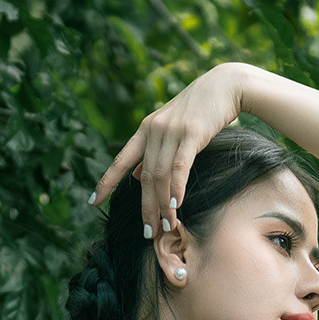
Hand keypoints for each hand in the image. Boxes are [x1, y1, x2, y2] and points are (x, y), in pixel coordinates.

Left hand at [90, 63, 246, 234]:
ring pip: (161, 175)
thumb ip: (154, 151)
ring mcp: (171, 131)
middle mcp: (153, 130)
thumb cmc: (200, 111)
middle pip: (144, 177)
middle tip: (148, 233)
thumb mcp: (171, 129)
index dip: (106, 181)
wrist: (225, 86)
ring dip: (163, 204)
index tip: (93, 201)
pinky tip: (176, 205)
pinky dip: (177, 187)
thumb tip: (138, 176)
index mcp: (145, 131)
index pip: (120, 160)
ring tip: (166, 226)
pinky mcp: (192, 133)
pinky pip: (180, 166)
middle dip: (145, 207)